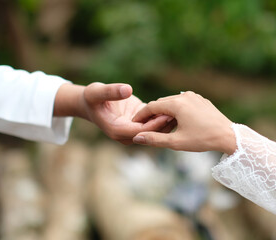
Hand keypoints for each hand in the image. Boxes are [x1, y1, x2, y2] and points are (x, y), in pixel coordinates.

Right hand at [54, 82, 173, 143]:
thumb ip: (110, 92)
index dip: (154, 124)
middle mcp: (127, 133)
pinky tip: (179, 107)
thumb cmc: (90, 98)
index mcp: (117, 130)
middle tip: (183, 114)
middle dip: (165, 124)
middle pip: (150, 132)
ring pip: (154, 129)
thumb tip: (128, 89)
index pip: (139, 130)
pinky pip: (153, 121)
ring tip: (185, 111)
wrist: (89, 103)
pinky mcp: (139, 121)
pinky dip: (165, 116)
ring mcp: (133, 128)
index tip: (168, 116)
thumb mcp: (96, 92)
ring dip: (168, 121)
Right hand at [132, 91, 236, 153]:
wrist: (228, 136)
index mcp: (177, 104)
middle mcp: (185, 96)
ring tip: (160, 126)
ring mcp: (194, 96)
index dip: (141, 115)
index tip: (134, 123)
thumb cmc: (203, 139)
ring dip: (164, 113)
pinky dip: (175, 111)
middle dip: (152, 114)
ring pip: (172, 102)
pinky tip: (175, 122)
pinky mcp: (200, 100)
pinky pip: (183, 103)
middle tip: (145, 126)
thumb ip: (155, 139)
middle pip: (161, 103)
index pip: (152, 106)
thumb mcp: (176, 142)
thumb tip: (136, 138)